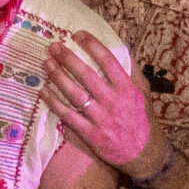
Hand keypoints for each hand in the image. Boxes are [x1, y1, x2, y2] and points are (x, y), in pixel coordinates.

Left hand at [43, 32, 156, 175]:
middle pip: (87, 75)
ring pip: (75, 94)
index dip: (92, 46)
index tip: (77, 34)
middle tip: (53, 47)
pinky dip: (55, 103)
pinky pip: (69, 115)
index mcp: (128, 88)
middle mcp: (114, 101)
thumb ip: (132, 72)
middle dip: (68, 59)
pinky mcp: (90, 134)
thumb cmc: (142, 119)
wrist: (143, 153)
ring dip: (58, 77)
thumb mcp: (143, 93)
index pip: (109, 61)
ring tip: (46, 64)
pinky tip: (44, 91)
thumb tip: (119, 49)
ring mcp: (101, 118)